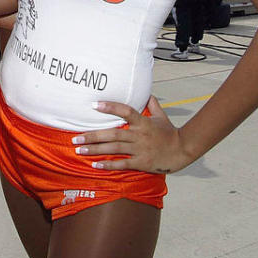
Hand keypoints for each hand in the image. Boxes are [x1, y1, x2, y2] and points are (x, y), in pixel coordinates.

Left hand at [71, 96, 189, 174]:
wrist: (182, 151)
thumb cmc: (169, 133)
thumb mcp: (161, 116)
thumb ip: (152, 104)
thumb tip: (147, 92)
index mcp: (143, 122)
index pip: (125, 111)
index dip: (110, 107)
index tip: (94, 105)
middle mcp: (139, 135)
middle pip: (113, 134)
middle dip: (93, 136)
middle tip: (75, 138)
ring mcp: (140, 150)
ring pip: (114, 149)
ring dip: (95, 150)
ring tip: (80, 150)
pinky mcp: (141, 163)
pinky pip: (122, 164)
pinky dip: (108, 164)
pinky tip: (95, 165)